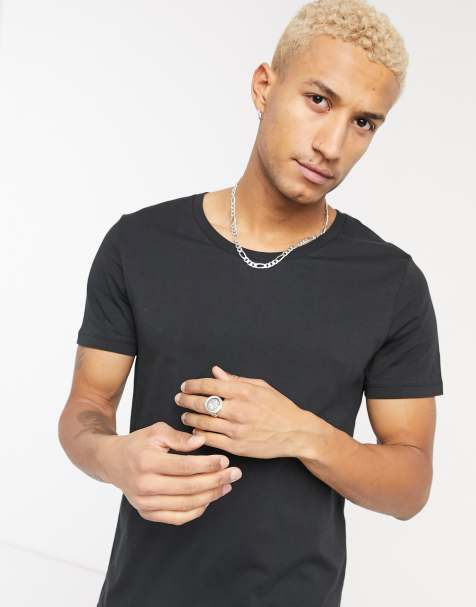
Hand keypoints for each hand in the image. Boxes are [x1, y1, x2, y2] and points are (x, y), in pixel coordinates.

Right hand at [99, 421, 242, 524]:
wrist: (112, 462)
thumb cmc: (138, 443)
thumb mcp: (156, 431)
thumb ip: (179, 437)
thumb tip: (201, 441)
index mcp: (147, 462)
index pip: (184, 466)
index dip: (207, 465)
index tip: (225, 460)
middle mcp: (144, 485)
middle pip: (188, 487)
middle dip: (215, 481)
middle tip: (235, 473)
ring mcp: (145, 502)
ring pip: (185, 505)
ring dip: (210, 496)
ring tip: (226, 485)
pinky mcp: (147, 513)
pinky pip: (177, 518)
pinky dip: (196, 510)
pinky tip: (209, 498)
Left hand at [175, 365, 307, 458]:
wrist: (296, 433)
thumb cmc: (279, 407)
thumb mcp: (260, 386)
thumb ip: (235, 380)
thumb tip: (215, 372)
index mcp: (243, 392)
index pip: (209, 385)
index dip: (193, 385)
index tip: (185, 386)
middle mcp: (238, 410)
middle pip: (202, 403)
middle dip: (186, 400)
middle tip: (179, 399)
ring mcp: (236, 430)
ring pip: (203, 422)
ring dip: (190, 417)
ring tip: (184, 415)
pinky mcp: (236, 446)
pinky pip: (211, 440)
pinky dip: (199, 434)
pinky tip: (195, 430)